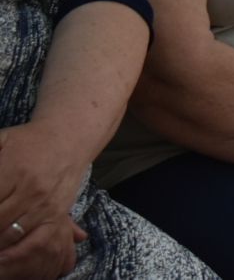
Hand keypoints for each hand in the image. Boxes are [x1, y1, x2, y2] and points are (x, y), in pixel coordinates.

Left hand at [0, 122, 89, 272]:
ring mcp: (45, 204)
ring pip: (10, 235)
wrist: (68, 138)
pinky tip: (0, 253)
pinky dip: (14, 251)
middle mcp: (30, 190)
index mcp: (14, 170)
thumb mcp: (0, 141)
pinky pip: (33, 240)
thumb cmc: (28, 141)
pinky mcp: (57, 214)